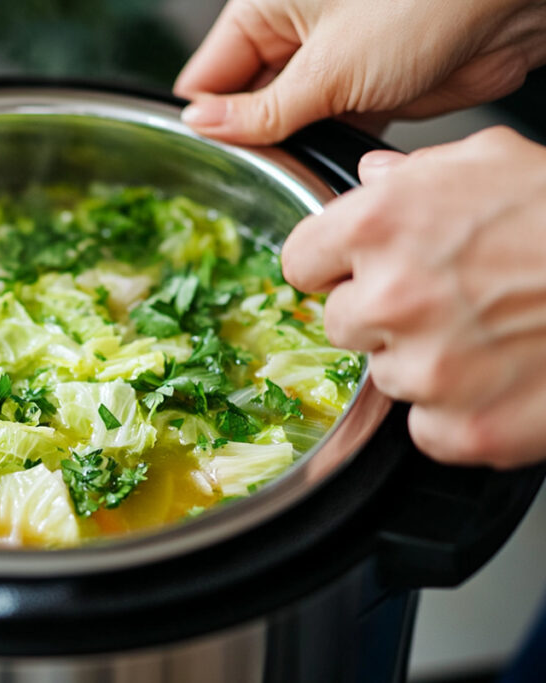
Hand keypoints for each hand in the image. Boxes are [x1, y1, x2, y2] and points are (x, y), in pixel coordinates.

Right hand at [174, 0, 545, 143]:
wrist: (509, 8)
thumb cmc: (424, 4)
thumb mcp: (328, 69)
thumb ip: (261, 111)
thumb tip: (202, 125)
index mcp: (265, 10)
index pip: (209, 76)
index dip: (206, 121)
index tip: (209, 162)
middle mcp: (292, 34)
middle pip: (244, 103)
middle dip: (250, 140)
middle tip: (258, 174)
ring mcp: (328, 64)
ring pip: (285, 122)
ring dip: (291, 149)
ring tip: (298, 167)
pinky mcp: (363, 90)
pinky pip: (326, 129)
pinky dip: (326, 150)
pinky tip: (327, 164)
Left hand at [281, 127, 545, 467]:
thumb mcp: (496, 162)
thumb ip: (417, 173)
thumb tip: (372, 176)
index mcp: (382, 224)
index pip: (299, 260)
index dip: (331, 266)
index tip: (353, 270)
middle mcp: (391, 297)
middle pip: (339, 323)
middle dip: (380, 314)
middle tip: (445, 300)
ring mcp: (425, 369)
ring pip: (385, 377)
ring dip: (423, 362)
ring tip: (488, 334)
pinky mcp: (463, 428)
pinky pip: (427, 428)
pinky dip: (458, 414)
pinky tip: (502, 378)